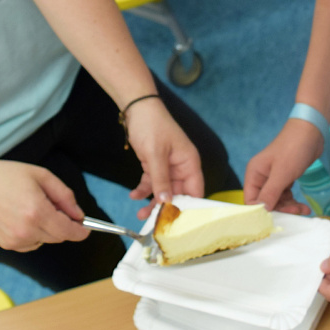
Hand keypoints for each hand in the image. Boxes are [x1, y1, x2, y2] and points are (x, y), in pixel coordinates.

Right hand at [0, 159, 88, 251]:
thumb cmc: (5, 176)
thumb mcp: (41, 176)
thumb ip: (64, 196)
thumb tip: (78, 215)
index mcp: (37, 211)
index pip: (68, 231)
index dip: (81, 231)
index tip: (86, 229)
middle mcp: (27, 230)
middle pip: (59, 237)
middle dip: (63, 224)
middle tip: (54, 206)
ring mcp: (16, 240)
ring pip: (45, 240)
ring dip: (47, 229)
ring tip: (31, 208)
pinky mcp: (7, 244)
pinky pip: (31, 243)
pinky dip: (33, 234)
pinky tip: (21, 217)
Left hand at [124, 97, 203, 219]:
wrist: (136, 108)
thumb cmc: (152, 125)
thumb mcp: (156, 154)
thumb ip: (160, 179)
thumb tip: (166, 201)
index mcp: (189, 162)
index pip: (195, 191)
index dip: (188, 207)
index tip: (177, 221)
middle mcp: (181, 167)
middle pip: (178, 194)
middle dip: (166, 208)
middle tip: (155, 221)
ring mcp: (168, 167)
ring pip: (163, 191)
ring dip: (152, 202)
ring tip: (141, 213)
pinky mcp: (154, 165)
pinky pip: (151, 183)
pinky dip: (143, 190)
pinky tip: (134, 195)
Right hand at [243, 119, 323, 213]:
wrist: (312, 132)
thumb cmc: (293, 149)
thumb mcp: (282, 173)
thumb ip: (270, 193)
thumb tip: (261, 212)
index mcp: (254, 174)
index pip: (251, 200)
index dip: (261, 211)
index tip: (276, 219)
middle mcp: (261, 177)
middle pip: (265, 202)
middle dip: (280, 209)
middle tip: (295, 212)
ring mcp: (273, 178)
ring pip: (277, 200)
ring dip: (289, 207)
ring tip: (303, 209)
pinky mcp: (285, 178)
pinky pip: (285, 195)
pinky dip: (293, 201)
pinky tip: (303, 206)